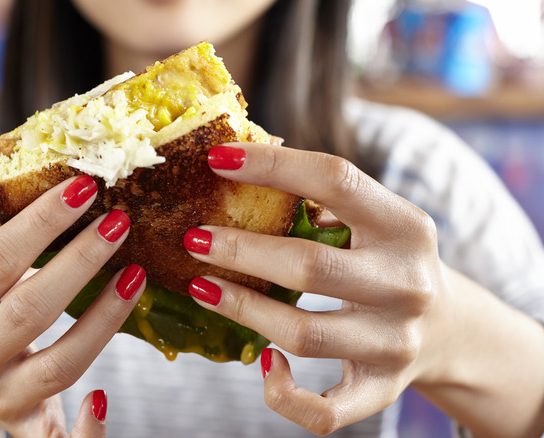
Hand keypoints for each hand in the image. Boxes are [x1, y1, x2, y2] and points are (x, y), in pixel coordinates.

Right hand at [0, 175, 146, 436]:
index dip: (41, 222)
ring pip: (61, 363)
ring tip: (135, 275)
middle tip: (119, 222)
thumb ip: (5, 251)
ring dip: (104, 318)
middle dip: (80, 260)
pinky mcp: (25, 424)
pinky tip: (104, 399)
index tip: (82, 186)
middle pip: (31, 308)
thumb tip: (70, 189)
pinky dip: (85, 431)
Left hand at [184, 143, 443, 433]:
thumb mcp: (375, 219)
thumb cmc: (387, 259)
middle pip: (310, 267)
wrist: (451, 329)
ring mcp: (395, 343)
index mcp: (405, 227)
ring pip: (304, 334)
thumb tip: (242, 159)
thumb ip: (322, 195)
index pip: (336, 180)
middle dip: (241, 250)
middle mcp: (406, 285)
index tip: (217, 158)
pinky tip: (263, 363)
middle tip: (194, 238)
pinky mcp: (380, 390)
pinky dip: (284, 393)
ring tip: (200, 285)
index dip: (273, 166)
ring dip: (242, 310)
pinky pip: (324, 409)